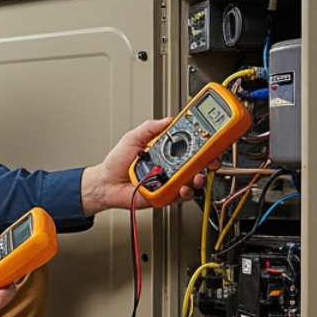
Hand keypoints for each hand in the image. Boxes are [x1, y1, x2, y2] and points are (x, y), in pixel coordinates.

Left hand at [79, 117, 218, 215]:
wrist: (106, 183)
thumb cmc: (117, 162)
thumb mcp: (132, 138)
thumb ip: (149, 128)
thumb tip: (167, 119)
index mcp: (165, 151)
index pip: (188, 145)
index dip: (200, 142)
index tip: (209, 137)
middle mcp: (170, 167)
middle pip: (196, 164)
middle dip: (207, 161)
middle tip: (209, 159)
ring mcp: (169, 181)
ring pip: (191, 181)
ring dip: (197, 179)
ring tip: (196, 176)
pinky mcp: (165, 196)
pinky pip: (180, 196)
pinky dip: (184, 192)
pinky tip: (182, 187)